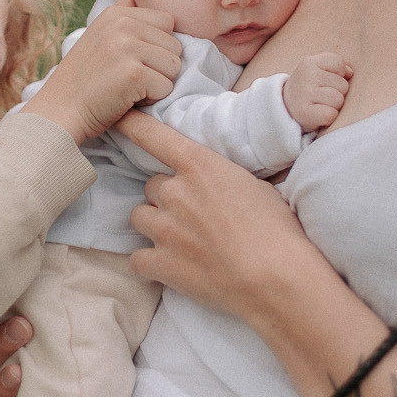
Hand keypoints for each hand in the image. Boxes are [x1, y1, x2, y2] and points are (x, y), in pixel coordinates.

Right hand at [21, 0, 179, 143]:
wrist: (59, 111)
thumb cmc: (83, 79)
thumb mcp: (98, 35)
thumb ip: (120, 14)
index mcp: (117, 13)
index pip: (167, 22)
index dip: (156, 46)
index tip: (131, 60)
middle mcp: (124, 24)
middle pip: (175, 45)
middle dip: (159, 66)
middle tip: (128, 76)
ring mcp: (129, 47)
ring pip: (174, 66)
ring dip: (157, 83)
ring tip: (128, 86)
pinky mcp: (134, 73)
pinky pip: (166, 87)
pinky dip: (150, 99)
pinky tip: (126, 98)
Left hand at [117, 110, 332, 322]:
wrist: (276, 277)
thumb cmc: (276, 229)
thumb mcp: (253, 185)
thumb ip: (221, 177)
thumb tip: (216, 182)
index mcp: (199, 166)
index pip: (153, 136)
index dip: (132, 125)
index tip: (119, 118)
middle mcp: (175, 192)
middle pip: (152, 187)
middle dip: (167, 198)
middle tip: (193, 215)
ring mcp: (164, 229)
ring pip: (139, 217)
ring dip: (154, 225)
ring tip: (182, 239)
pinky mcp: (161, 264)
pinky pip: (137, 258)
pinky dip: (151, 262)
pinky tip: (171, 266)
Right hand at [283, 51, 351, 131]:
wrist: (285, 108)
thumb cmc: (308, 88)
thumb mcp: (317, 70)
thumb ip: (335, 66)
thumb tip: (350, 73)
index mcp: (309, 62)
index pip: (339, 63)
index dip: (339, 74)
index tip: (327, 80)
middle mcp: (307, 76)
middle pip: (343, 84)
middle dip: (338, 92)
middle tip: (322, 96)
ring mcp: (305, 94)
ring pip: (339, 100)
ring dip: (334, 106)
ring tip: (321, 105)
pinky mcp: (305, 113)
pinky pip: (331, 114)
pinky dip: (329, 117)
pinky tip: (319, 114)